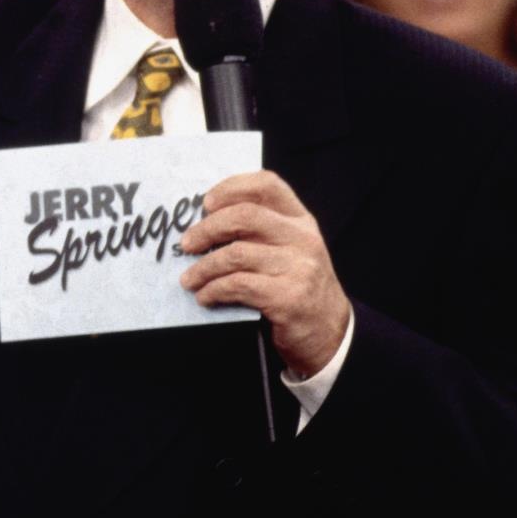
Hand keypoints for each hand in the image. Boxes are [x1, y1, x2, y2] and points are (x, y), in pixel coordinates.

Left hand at [177, 171, 350, 378]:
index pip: (267, 185)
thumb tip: (204, 223)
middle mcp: (303, 238)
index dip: (231, 187)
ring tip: (189, 279)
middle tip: (186, 245)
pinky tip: (205, 296)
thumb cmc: (297, 287)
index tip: (205, 203)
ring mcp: (299, 267)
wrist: (330, 332)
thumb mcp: (289, 251)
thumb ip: (261, 233)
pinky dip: (214, 290)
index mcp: (300, 220)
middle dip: (207, 229)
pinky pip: (238, 285)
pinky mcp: (289, 297)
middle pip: (244, 216)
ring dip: (203, 268)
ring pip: (236, 254)